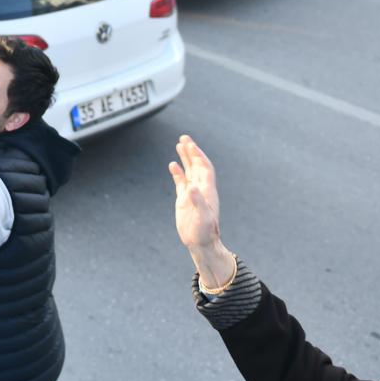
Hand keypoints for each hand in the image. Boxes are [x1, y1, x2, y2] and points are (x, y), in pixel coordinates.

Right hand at [169, 135, 235, 290]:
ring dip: (185, 158)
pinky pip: (181, 181)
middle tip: (184, 137)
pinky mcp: (184, 200)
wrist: (201, 243)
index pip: (204, 167)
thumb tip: (191, 187)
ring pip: (189, 171)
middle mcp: (201, 189)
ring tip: (179, 144)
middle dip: (192, 151)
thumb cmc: (204, 232)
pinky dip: (177, 172)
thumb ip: (198, 202)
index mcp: (207, 190)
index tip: (190, 144)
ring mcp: (192, 193)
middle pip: (197, 165)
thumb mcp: (203, 218)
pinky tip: (172, 164)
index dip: (198, 155)